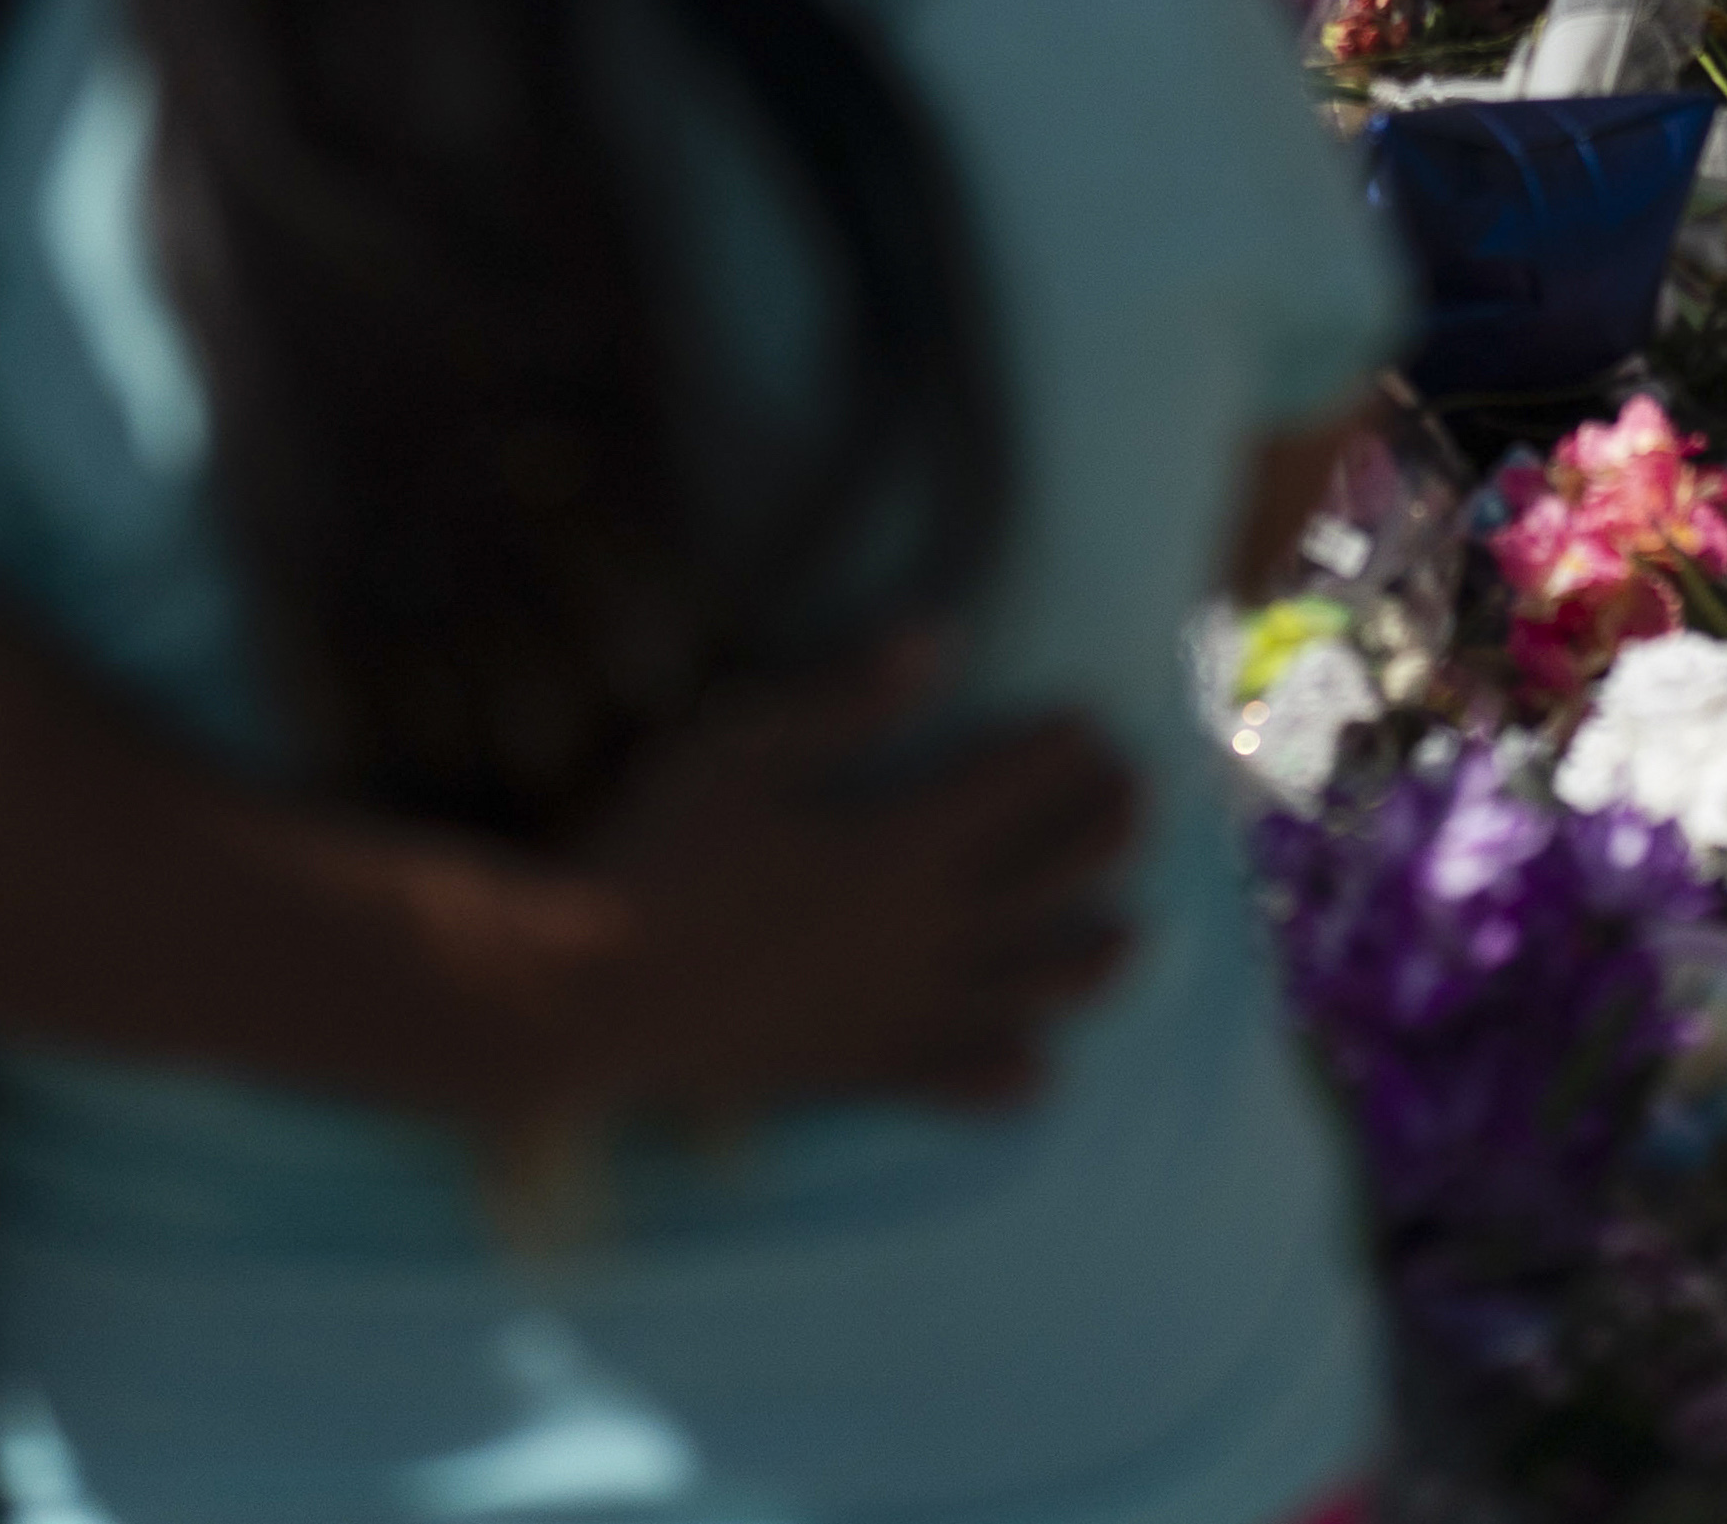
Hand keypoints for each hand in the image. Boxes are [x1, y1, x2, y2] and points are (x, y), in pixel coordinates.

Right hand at [574, 639, 1136, 1117]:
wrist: (587, 995)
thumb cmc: (656, 852)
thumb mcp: (743, 748)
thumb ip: (848, 702)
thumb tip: (938, 640)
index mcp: (901, 845)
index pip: (1019, 790)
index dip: (1066, 752)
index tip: (1094, 723)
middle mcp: (926, 935)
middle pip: (1051, 882)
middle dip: (1105, 836)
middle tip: (1138, 804)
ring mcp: (901, 1013)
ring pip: (1033, 989)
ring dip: (1094, 960)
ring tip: (1133, 938)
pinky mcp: (861, 1073)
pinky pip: (960, 1085)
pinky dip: (1011, 1077)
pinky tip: (1038, 1070)